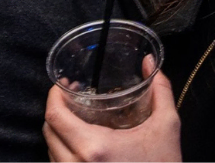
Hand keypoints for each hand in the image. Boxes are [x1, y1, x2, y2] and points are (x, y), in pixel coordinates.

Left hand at [44, 56, 181, 161]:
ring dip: (58, 132)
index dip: (53, 96)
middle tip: (71, 98)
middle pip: (48, 131)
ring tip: (75, 118)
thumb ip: (160, 91)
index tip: (61, 85)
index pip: (55, 116)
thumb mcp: (167, 127)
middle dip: (56, 111)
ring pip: (51, 150)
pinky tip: (79, 142)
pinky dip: (63, 151)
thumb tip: (149, 62)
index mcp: (94, 148)